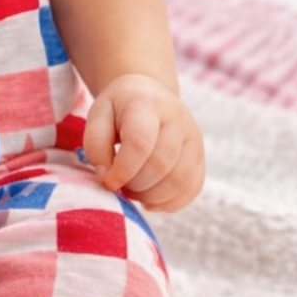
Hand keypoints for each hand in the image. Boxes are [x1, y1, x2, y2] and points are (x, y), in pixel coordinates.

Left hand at [83, 75, 204, 212]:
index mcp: (147, 105)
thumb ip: (96, 144)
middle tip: (119, 184)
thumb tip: (107, 177)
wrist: (148, 94)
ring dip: (151, 196)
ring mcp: (194, 139)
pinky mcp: (200, 157)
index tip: (107, 181)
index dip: (122, 170)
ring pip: (179, 181)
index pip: (140, 143)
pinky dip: (169, 202)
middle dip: (135, 185)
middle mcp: (178, 120)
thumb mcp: (97, 115)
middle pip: (161, 165)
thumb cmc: (119, 108)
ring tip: (132, 190)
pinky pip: (192, 188)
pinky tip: (149, 198)